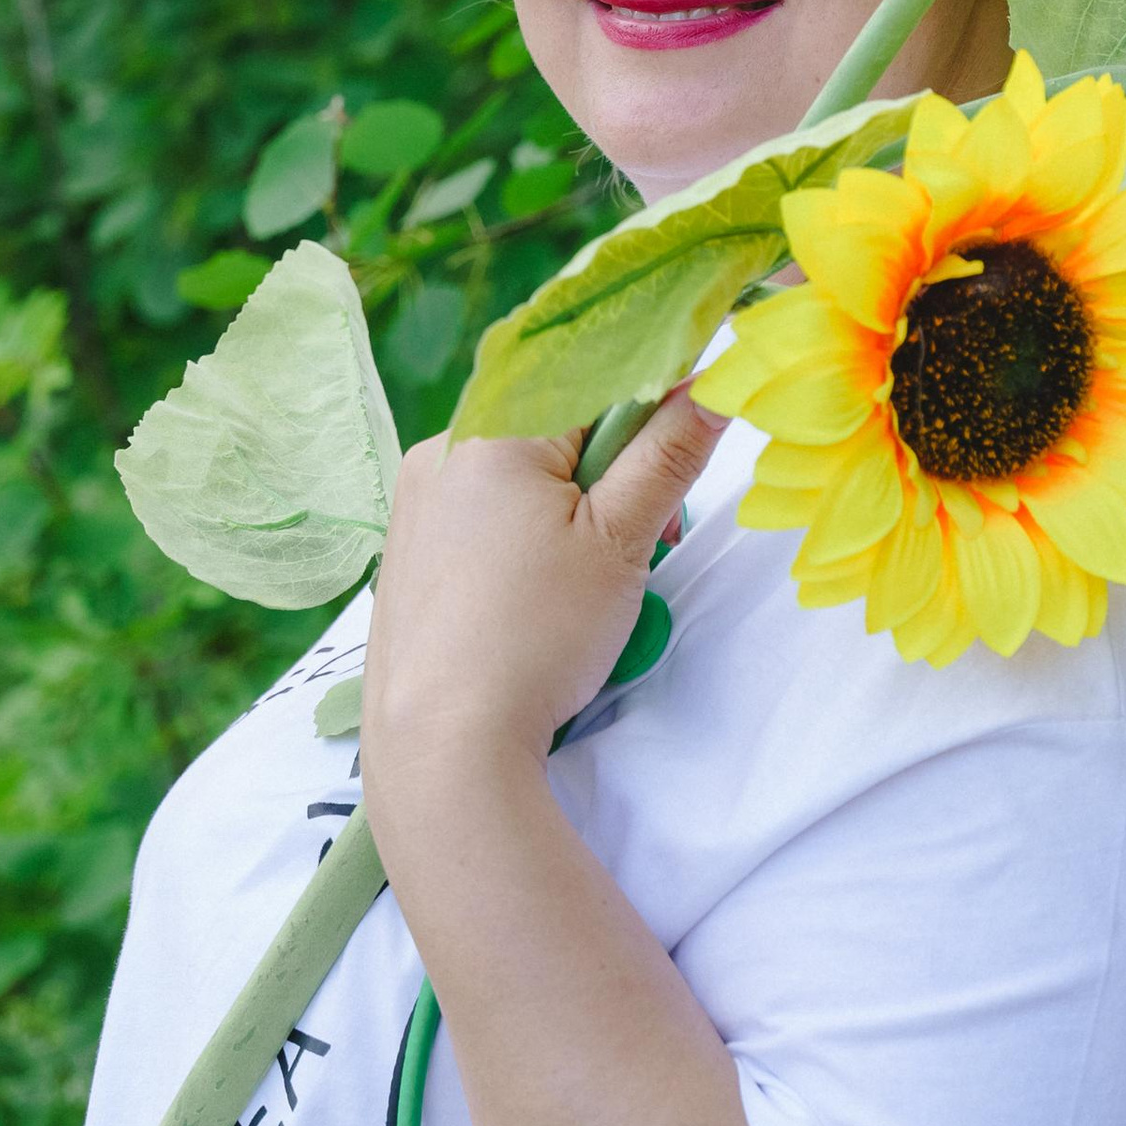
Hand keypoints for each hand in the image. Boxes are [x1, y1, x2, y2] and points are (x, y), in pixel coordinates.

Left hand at [361, 391, 725, 812]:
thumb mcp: (621, 540)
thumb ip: (670, 452)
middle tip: (638, 552)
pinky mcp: (409, 553)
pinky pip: (486, 521)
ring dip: (573, 518)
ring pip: (524, 482)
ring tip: (587, 592)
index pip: (593, 383)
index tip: (669, 480)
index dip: (647, 425)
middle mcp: (442, 451)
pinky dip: (526, 547)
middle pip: (557, 434)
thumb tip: (716, 383)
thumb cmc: (534, 637)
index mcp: (492, 431)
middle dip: (612, 484)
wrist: (442, 743)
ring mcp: (417, 504)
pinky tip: (536, 605)